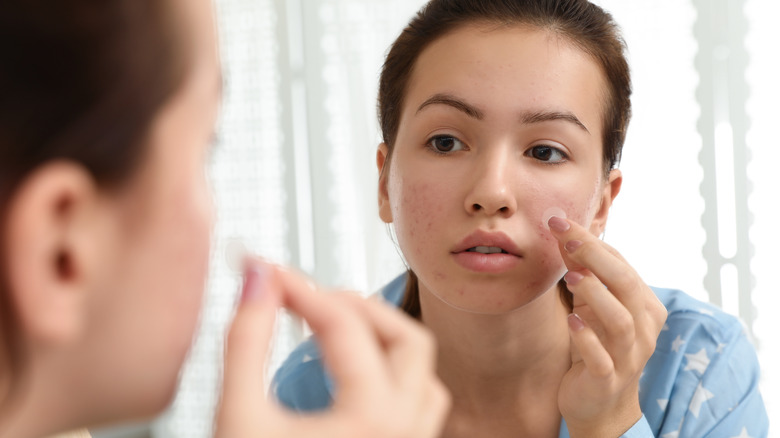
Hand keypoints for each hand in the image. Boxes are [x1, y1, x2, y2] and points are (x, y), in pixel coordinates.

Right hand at [214, 259, 450, 437]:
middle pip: (407, 339)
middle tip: (311, 297)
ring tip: (337, 328)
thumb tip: (257, 281)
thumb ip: (245, 341)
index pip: (341, 324)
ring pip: (424, 375)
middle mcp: (404, 435)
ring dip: (386, 340)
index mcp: (371, 420)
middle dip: (360, 307)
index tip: (266, 273)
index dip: (299, 288)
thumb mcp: (238, 417)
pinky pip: (421, 407)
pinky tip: (356, 375)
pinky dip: (395, 377)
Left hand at [548, 216, 666, 437]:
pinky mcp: (608, 379)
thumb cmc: (596, 345)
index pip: (621, 265)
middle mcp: (643, 328)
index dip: (592, 242)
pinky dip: (587, 339)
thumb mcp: (590, 306)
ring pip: (620, 320)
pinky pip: (602, 358)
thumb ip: (582, 273)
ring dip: (596, 295)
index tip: (560, 222)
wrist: (599, 404)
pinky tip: (572, 321)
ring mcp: (628, 355)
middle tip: (567, 239)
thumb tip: (564, 234)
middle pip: (627, 285)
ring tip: (571, 277)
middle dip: (596, 258)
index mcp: (643, 305)